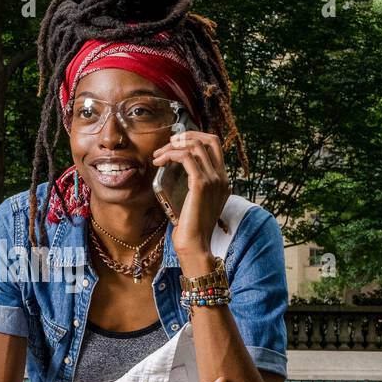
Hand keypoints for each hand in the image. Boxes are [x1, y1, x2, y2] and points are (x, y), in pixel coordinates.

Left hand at [151, 129, 229, 262]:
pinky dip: (170, 155)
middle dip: (186, 136)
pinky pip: (185, 157)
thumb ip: (195, 186)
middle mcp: (222, 177)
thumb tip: (176, 170)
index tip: (176, 143)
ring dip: (172, 146)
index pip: (215, 146)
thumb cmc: (191, 228)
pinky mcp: (201, 184)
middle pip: (209, 140)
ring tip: (158, 156)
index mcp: (223, 180)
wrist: (195, 245)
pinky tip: (159, 162)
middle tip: (167, 145)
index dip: (195, 138)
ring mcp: (214, 180)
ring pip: (195, 146)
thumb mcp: (196, 202)